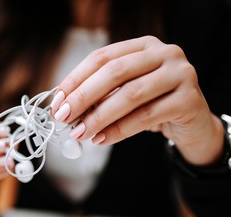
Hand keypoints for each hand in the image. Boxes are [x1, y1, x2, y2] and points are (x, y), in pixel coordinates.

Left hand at [51, 36, 223, 165]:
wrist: (191, 122)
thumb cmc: (152, 105)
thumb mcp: (124, 94)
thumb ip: (100, 95)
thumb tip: (65, 108)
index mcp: (143, 46)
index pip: (102, 57)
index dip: (76, 79)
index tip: (57, 101)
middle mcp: (164, 53)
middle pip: (115, 72)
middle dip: (83, 96)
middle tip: (63, 117)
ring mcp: (180, 74)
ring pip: (131, 94)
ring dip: (99, 116)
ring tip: (80, 133)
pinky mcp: (189, 99)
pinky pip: (147, 116)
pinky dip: (120, 130)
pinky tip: (102, 139)